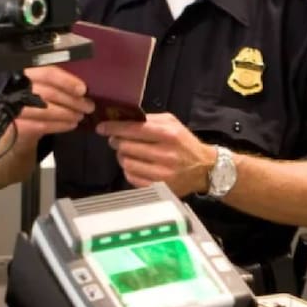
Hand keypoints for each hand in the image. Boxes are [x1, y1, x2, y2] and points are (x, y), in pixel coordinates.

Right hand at [12, 66, 94, 141]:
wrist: (6, 120)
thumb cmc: (28, 96)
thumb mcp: (37, 83)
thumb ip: (54, 81)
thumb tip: (81, 87)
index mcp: (24, 71)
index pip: (48, 73)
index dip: (67, 81)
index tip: (83, 89)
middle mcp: (17, 87)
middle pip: (50, 93)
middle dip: (73, 101)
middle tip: (89, 106)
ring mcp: (14, 106)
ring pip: (46, 110)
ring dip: (68, 114)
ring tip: (80, 116)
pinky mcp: (15, 124)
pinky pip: (41, 125)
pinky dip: (59, 125)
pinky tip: (71, 125)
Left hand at [97, 114, 214, 196]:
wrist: (204, 168)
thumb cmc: (185, 143)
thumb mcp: (173, 124)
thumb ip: (150, 119)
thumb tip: (124, 119)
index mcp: (169, 135)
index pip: (133, 129)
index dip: (114, 128)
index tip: (102, 128)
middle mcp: (165, 154)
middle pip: (126, 147)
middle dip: (117, 142)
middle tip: (116, 140)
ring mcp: (161, 174)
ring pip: (126, 163)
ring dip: (122, 156)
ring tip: (127, 152)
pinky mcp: (158, 188)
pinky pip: (131, 178)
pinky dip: (129, 170)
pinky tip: (135, 165)